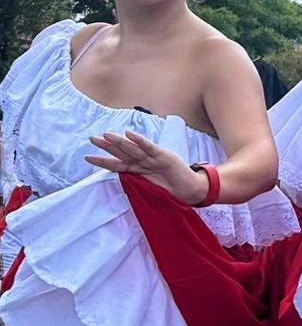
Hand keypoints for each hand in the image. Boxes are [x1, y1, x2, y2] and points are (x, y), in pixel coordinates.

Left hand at [85, 131, 206, 203]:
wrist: (189, 189)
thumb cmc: (170, 190)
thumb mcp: (148, 188)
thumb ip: (134, 184)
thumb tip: (118, 185)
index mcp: (138, 170)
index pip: (117, 164)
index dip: (102, 160)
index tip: (87, 157)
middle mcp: (143, 162)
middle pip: (122, 152)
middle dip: (107, 146)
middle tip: (92, 139)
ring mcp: (153, 158)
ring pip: (133, 149)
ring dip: (119, 142)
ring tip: (106, 136)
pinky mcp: (164, 156)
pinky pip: (149, 148)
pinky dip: (140, 141)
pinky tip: (129, 135)